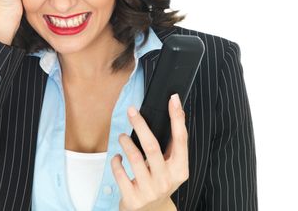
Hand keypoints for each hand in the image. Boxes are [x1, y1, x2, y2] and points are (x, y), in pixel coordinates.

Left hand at [111, 93, 188, 210]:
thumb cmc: (161, 182)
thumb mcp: (173, 167)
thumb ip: (174, 146)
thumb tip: (176, 111)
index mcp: (180, 169)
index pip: (181, 139)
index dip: (177, 118)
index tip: (173, 99)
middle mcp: (167, 180)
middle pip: (152, 146)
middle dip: (140, 125)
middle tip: (131, 111)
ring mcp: (149, 191)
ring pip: (134, 158)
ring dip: (125, 143)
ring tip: (122, 137)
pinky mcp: (132, 198)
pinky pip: (120, 173)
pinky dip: (116, 162)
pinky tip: (118, 158)